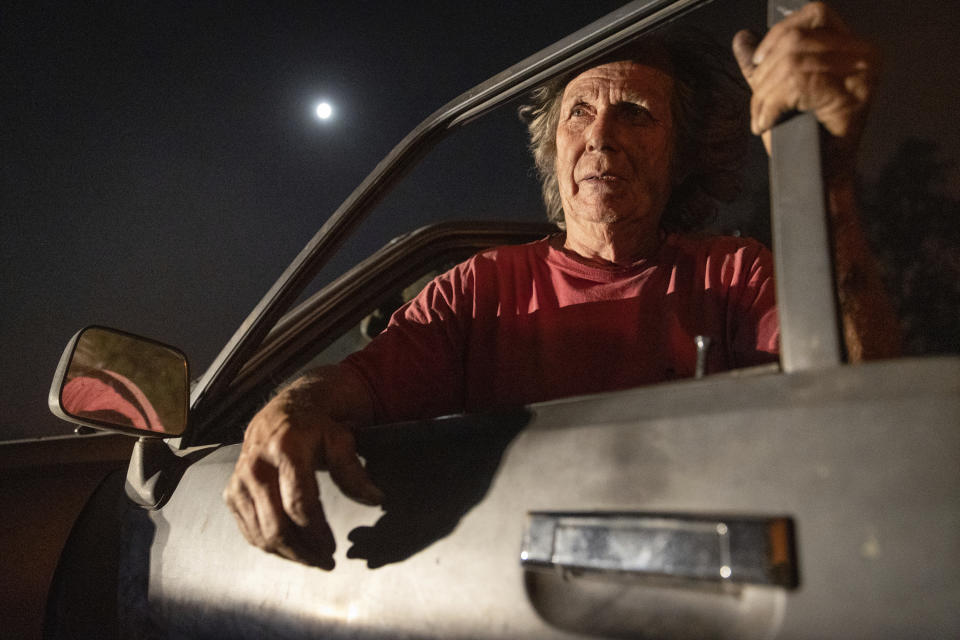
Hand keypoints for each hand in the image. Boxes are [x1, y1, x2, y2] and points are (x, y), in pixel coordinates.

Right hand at [223, 367, 382, 566]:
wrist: (282, 413)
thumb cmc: (315, 426)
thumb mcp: (340, 438)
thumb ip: (353, 469)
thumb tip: (374, 498)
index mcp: (285, 449)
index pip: (298, 503)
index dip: (316, 531)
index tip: (332, 548)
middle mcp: (256, 466)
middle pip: (276, 525)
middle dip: (302, 551)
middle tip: (325, 561)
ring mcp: (240, 481)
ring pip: (260, 533)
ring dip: (288, 554)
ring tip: (312, 559)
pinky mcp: (231, 493)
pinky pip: (248, 530)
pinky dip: (270, 545)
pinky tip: (291, 549)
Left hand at [732, 2, 879, 171]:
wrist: (819, 177)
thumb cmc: (806, 139)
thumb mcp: (781, 92)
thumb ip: (764, 65)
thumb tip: (742, 39)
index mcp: (854, 46)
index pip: (815, 14)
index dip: (779, 33)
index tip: (759, 61)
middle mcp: (865, 54)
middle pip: (797, 41)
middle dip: (765, 75)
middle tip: (759, 105)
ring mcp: (861, 74)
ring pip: (792, 63)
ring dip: (765, 95)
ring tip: (762, 117)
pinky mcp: (849, 94)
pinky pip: (796, 84)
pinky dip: (772, 105)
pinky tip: (767, 122)